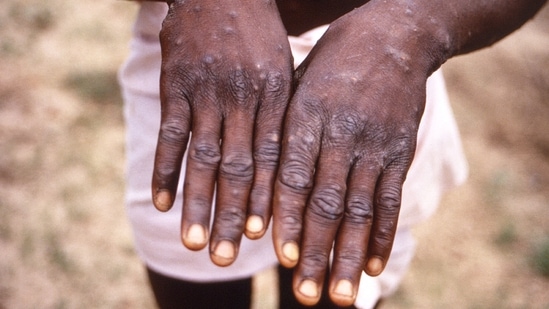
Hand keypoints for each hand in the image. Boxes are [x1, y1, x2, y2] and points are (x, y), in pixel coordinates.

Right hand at [152, 0, 292, 265]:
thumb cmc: (258, 34)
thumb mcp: (283, 67)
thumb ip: (281, 114)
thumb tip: (284, 166)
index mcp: (275, 95)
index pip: (273, 158)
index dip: (268, 199)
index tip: (265, 238)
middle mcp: (243, 97)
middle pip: (239, 167)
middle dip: (234, 215)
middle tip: (229, 257)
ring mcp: (207, 91)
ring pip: (203, 157)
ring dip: (198, 203)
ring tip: (196, 243)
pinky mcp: (176, 83)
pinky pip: (170, 133)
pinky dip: (164, 169)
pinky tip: (160, 202)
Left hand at [272, 3, 440, 305]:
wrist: (395, 34)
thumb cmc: (333, 62)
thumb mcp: (298, 83)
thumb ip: (283, 130)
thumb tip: (261, 183)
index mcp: (306, 114)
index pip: (293, 176)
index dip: (288, 218)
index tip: (281, 257)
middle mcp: (341, 133)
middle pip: (326, 202)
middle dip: (316, 252)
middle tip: (307, 295)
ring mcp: (374, 143)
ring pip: (360, 208)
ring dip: (348, 255)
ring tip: (339, 295)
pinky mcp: (400, 150)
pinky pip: (391, 197)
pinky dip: (382, 234)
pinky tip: (372, 265)